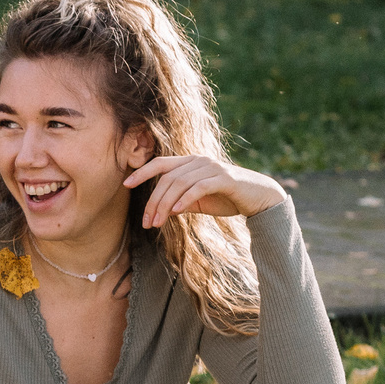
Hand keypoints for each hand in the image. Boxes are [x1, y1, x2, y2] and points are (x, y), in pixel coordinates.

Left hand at [123, 154, 289, 227]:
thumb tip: (162, 210)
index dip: (142, 172)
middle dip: (153, 201)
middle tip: (146, 222)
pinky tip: (175, 213)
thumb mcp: (199, 202)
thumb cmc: (226, 198)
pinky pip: (198, 188)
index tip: (126, 184)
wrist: (258, 198)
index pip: (161, 163)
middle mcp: (199, 161)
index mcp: (190, 162)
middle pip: (167, 178)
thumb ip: (180, 201)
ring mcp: (212, 167)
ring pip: (180, 183)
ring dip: (165, 204)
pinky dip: (185, 199)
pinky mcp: (224, 178)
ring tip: (157, 223)